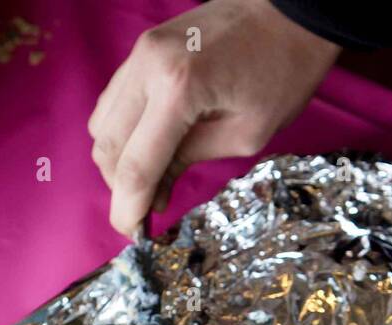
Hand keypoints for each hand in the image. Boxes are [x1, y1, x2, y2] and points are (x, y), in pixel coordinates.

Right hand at [89, 0, 340, 235]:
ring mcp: (139, 53)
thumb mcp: (246, 132)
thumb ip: (190, 159)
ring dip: (118, 160)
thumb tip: (154, 191)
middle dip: (120, 187)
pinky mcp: (141, 48)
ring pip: (102, 123)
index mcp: (178, 90)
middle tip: (146, 213)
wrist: (289, 10)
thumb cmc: (282, 71)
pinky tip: (150, 150)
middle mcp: (146, 67)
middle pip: (106, 145)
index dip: (128, 207)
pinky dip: (122, 132)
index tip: (132, 235)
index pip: (136, 165)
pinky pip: (114, 100)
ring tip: (153, 182)